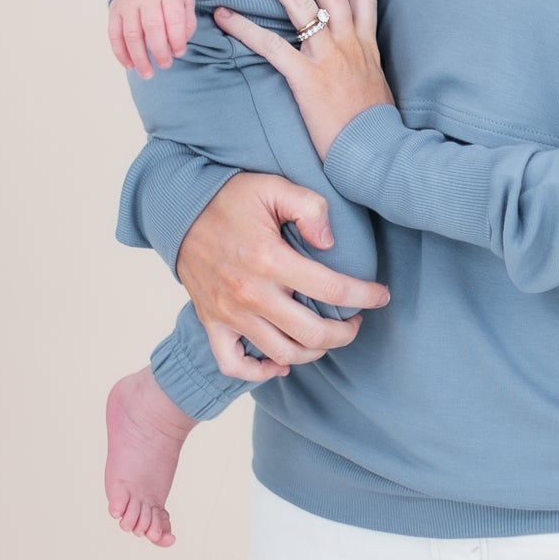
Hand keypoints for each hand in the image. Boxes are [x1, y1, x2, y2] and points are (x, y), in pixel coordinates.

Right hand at [108, 0, 195, 78]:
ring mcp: (128, 4)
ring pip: (131, 34)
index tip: (179, 53)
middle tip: (165, 65)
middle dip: (159, 51)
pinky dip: (120, 53)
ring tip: (147, 73)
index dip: (177, 39)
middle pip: (152, 27)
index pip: (173, 18)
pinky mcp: (114, 12)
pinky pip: (114, 35)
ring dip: (139, 57)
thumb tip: (179, 45)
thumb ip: (187, 22)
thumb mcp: (185, 0)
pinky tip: (129, 66)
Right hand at [176, 169, 389, 378]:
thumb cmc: (230, 198)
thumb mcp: (273, 187)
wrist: (178, 210)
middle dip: (345, 333)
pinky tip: (282, 362)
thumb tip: (330, 242)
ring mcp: (229, 313)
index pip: (332, 291)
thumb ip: (310, 208)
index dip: (365, 296)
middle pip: (312, 333)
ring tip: (328, 336)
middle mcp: (250, 294)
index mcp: (269, 260)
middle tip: (356, 321)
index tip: (381, 295)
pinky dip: (260, 373)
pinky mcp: (212, 323)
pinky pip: (234, 365)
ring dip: (314, 351)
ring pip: (282, 353)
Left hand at [212, 0, 393, 161]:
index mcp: (366, 41)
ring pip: (300, 3)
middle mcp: (349, 41)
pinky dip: (246, 29)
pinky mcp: (307, 81)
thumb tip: (350, 52)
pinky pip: (273, 48)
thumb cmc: (375, 125)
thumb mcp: (374, 83)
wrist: (381, 155)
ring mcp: (328, 58)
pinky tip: (223, 16)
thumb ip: (360, 60)